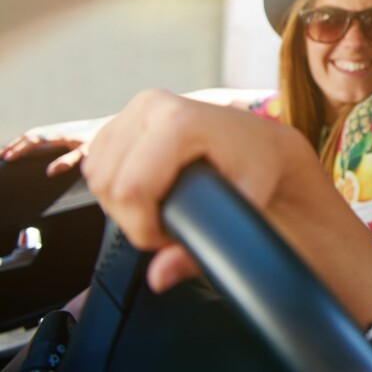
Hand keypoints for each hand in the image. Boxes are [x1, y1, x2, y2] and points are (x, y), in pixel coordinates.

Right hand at [2, 116, 111, 172]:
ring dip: (17, 143)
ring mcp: (55, 130)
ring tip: (3, 153)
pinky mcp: (57, 132)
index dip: (20, 149)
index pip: (34, 141)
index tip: (7, 158)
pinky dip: (25, 141)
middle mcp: (55, 130)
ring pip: (31, 135)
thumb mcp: (87, 152)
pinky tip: (19, 147)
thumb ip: (69, 160)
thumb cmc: (99, 141)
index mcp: (61, 135)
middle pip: (29, 136)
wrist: (109, 126)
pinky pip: (37, 135)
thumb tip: (49, 172)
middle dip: (13, 146)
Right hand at [81, 89, 319, 292]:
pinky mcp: (122, 118)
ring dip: (122, 205)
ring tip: (164, 207)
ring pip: (96, 175)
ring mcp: (134, 108)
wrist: (265, 142)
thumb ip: (205, 243)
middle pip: (109, 184)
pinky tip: (148, 191)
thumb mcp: (245, 204)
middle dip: (134, 219)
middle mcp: (152, 106)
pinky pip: (95, 164)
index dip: (144, 227)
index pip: (130, 189)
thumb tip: (160, 276)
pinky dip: (115, 187)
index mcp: (178, 120)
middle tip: (172, 225)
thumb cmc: (260, 167)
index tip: (172, 237)